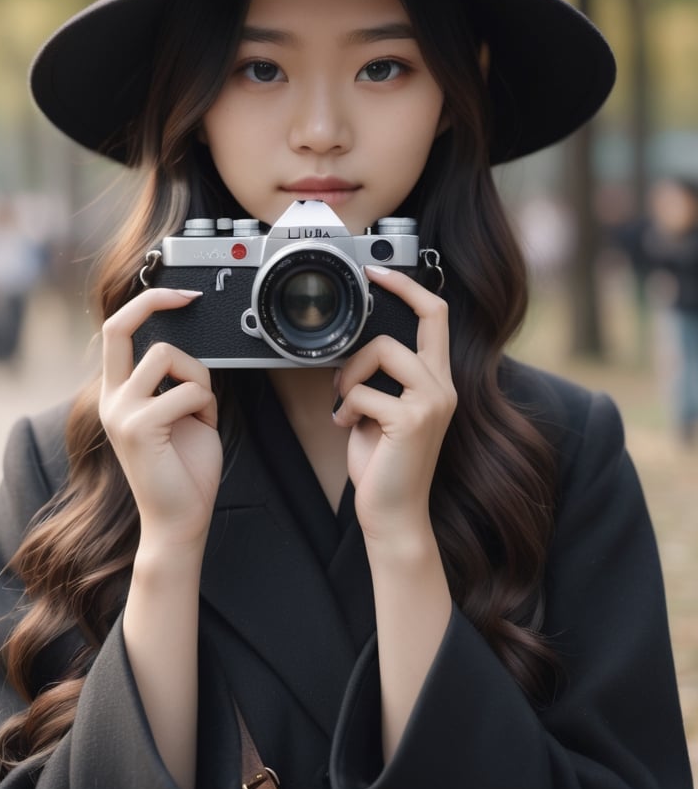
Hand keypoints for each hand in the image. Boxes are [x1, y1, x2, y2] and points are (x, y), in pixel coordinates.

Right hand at [99, 288, 222, 552]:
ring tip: (201, 408)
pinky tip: (201, 426)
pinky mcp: (138, 427)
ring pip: (166, 355)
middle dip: (156, 301)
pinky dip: (206, 404)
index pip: (115, 331)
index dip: (145, 303)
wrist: (181, 520)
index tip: (179, 293)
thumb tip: (190, 346)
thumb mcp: (181, 412)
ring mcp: (120, 412)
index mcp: (118, 394)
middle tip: (188, 296)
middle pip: (118, 326)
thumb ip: (176, 380)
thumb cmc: (185, 469)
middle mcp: (111, 399)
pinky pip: (188, 390)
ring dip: (198, 376)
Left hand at [332, 266, 455, 550]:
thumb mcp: (380, 411)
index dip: (408, 287)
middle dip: (374, 328)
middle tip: (346, 366)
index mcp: (437, 381)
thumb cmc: (383, 465)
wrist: (393, 515)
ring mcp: (433, 402)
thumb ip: (377, 379)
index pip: (435, 316)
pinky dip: (345, 407)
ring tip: (345, 404)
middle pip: (418, 320)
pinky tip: (345, 427)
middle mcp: (443, 386)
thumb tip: (351, 351)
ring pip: (383, 349)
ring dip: (351, 375)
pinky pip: (365, 391)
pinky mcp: (413, 419)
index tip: (378, 273)